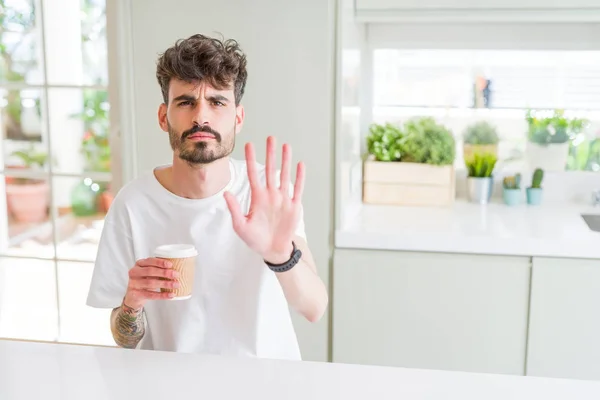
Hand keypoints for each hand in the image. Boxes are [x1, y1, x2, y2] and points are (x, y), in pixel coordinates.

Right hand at [123, 258, 179, 308]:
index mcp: (139, 264)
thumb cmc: (145, 280)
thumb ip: (159, 268)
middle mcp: (134, 272)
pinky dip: (162, 295)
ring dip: (165, 284)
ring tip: (176, 284)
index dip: (160, 262)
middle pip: (150, 271)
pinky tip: (171, 294)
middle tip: (176, 274)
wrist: (133, 296)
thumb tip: (177, 268)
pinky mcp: (136, 294)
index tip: (171, 264)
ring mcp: (134, 284)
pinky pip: (151, 295)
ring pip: (151, 283)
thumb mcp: (149, 272)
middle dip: (164, 273)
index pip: (149, 261)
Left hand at [224, 136, 304, 263]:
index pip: (252, 174)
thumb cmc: (255, 239)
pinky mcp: (294, 206)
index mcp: (257, 197)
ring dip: (285, 161)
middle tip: (270, 138)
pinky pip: (297, 189)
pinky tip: (300, 165)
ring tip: (286, 146)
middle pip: (269, 170)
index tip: (249, 145)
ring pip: (284, 175)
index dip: (250, 160)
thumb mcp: (241, 226)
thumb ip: (234, 209)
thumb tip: (226, 192)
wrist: (273, 250)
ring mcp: (283, 199)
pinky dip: (299, 178)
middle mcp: (270, 194)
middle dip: (270, 154)